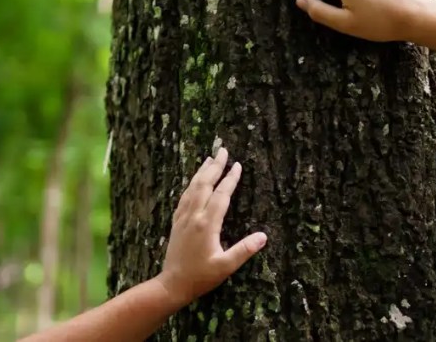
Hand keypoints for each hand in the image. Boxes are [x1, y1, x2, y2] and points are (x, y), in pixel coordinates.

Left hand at [156, 148, 267, 306]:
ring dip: (201, 172)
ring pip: (192, 188)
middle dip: (215, 166)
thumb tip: (263, 236)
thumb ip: (244, 250)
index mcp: (207, 224)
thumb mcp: (225, 266)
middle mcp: (193, 216)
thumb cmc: (201, 277)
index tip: (238, 165)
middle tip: (222, 150)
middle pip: (204, 184)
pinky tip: (193, 182)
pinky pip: (184, 197)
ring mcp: (183, 218)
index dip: (230, 179)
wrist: (172, 284)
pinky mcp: (176, 223)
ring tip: (209, 158)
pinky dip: (191, 185)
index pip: (221, 195)